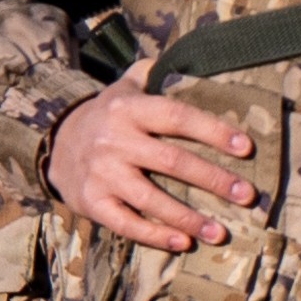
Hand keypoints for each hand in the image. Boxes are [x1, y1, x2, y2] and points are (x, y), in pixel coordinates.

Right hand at [52, 88, 259, 251]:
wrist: (54, 143)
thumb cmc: (106, 115)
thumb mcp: (124, 86)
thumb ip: (154, 72)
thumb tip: (195, 57)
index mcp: (129, 109)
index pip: (177, 117)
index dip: (214, 132)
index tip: (246, 148)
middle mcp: (114, 140)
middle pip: (172, 161)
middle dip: (214, 180)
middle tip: (247, 196)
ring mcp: (102, 173)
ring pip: (152, 198)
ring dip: (189, 218)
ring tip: (221, 232)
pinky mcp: (92, 202)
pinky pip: (127, 223)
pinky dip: (156, 235)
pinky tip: (184, 243)